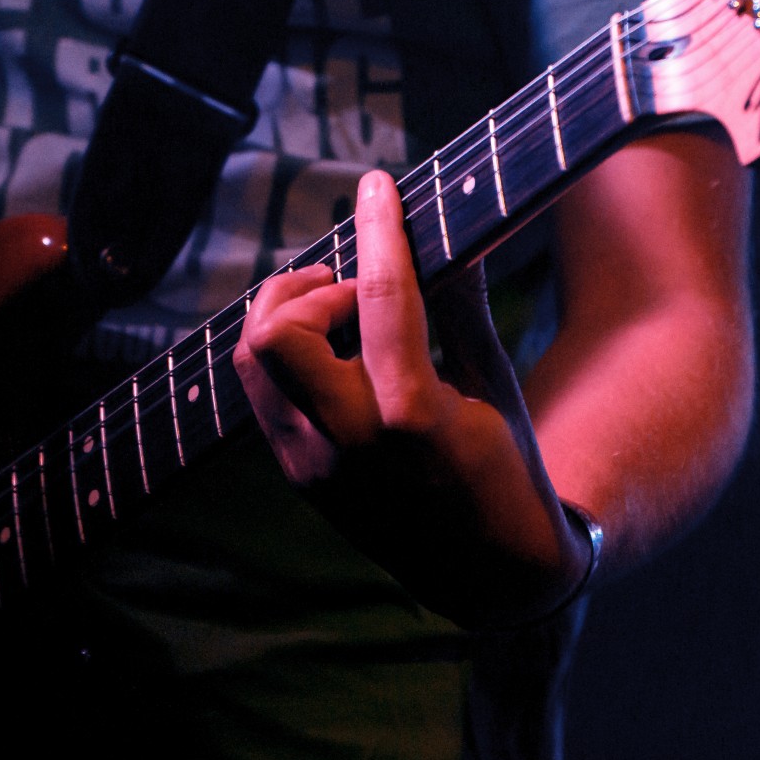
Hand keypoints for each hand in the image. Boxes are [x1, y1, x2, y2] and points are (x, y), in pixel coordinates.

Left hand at [233, 171, 588, 625]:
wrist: (489, 574)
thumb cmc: (507, 469)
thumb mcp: (496, 385)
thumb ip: (464, 305)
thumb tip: (458, 226)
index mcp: (414, 418)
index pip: (380, 300)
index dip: (378, 230)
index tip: (378, 185)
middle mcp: (350, 444)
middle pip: (275, 334)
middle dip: (309, 291)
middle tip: (354, 291)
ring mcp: (313, 466)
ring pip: (252, 361)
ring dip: (289, 319)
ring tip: (343, 318)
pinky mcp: (298, 477)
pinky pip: (263, 392)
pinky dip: (289, 356)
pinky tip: (336, 354)